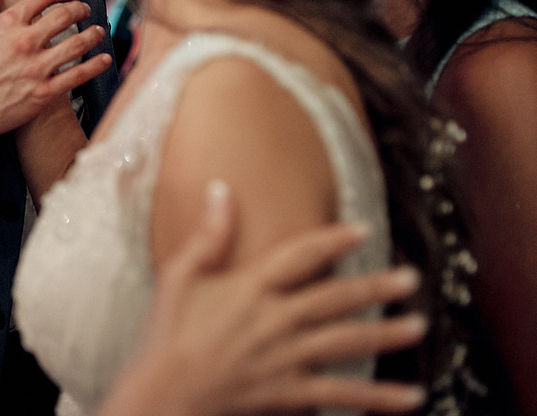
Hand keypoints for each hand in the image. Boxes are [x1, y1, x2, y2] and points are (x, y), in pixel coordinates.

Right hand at [0, 0, 112, 142]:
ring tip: (99, 31)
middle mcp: (25, 42)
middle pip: (64, 16)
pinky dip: (95, 66)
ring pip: (76, 44)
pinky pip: (77, 75)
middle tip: (85, 9)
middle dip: (80, 9)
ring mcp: (37, 68)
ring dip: (92, 35)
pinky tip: (105, 59)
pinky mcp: (45, 92)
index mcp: (8, 24)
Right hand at [98, 181, 427, 415]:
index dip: (334, 240)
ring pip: (348, 342)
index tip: (363, 230)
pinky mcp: (290, 392)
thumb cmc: (166, 334)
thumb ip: (208, 234)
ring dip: (387, 334)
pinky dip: (380, 398)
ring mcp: (286, 357)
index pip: (300, 255)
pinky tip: (412, 398)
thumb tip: (220, 188)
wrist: (163, 393)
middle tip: (412, 278)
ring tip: (418, 326)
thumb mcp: (179, 276)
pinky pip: (343, 394)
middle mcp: (275, 319)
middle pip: (336, 298)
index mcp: (250, 287)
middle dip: (378, 287)